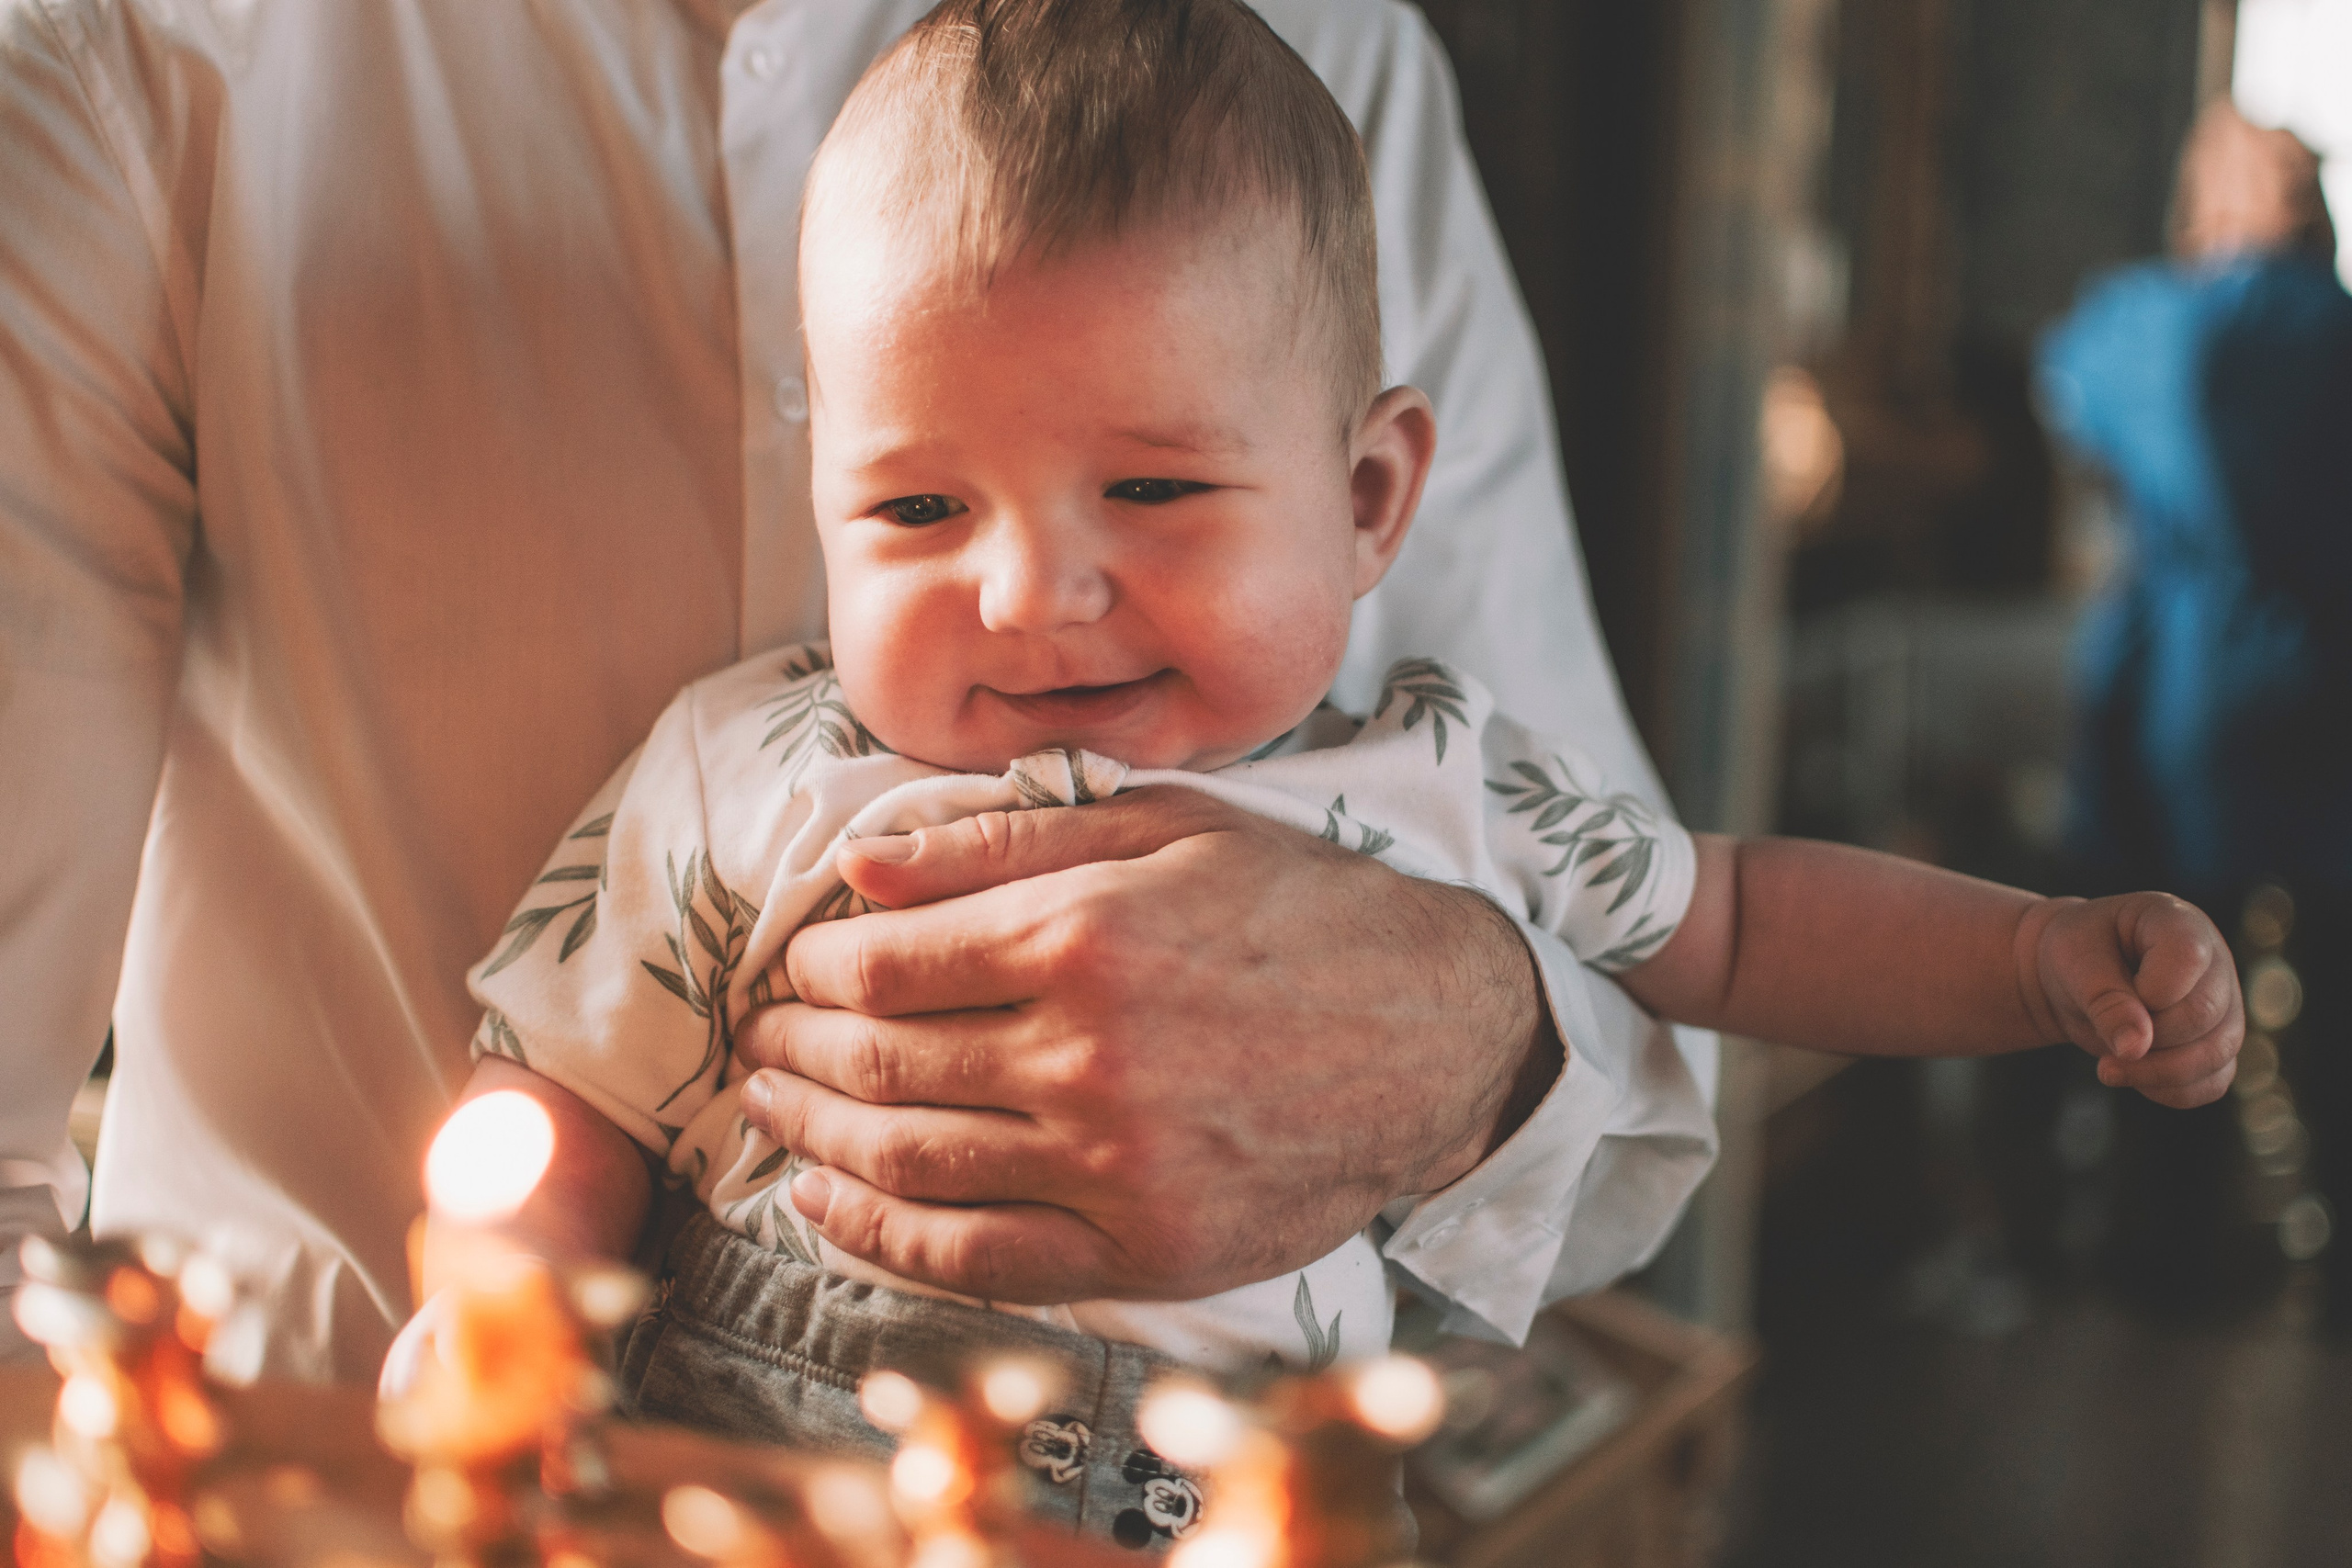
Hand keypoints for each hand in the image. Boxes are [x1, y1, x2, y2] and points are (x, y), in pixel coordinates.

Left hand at [731, 786, 1555, 1303]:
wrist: (1440, 1034)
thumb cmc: (1303, 911)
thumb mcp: (1168, 828)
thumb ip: (1008, 838)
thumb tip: (859, 864)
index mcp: (1083, 935)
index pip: (881, 963)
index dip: (812, 968)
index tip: (796, 966)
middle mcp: (1085, 1056)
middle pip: (877, 1065)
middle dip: (793, 1050)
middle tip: (760, 1038)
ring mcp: (1112, 1165)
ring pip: (906, 1165)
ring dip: (812, 1140)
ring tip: (772, 1110)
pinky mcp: (1144, 1249)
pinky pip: (973, 1260)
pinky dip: (879, 1240)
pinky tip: (825, 1208)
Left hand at [2026, 893, 2241, 1107]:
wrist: (2076, 977)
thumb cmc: (2076, 954)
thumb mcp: (2073, 961)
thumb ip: (2104, 1000)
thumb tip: (2135, 1048)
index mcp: (2178, 922)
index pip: (2188, 956)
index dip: (2151, 989)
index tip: (2109, 992)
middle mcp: (2215, 963)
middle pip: (2204, 1014)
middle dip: (2148, 1035)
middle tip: (2101, 1034)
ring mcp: (2224, 1006)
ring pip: (2217, 1055)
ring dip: (2156, 1072)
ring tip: (2106, 1067)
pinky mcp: (2216, 1045)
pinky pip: (2212, 1083)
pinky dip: (2170, 1091)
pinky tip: (2132, 1077)